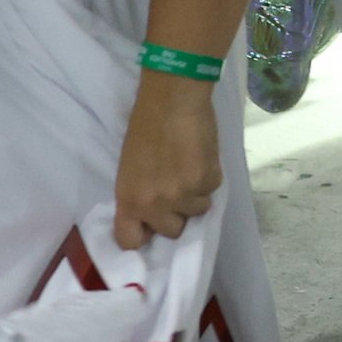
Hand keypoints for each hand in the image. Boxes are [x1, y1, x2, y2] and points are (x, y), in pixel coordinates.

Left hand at [114, 73, 223, 248]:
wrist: (173, 99)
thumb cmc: (145, 128)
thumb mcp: (130, 168)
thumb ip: (138, 196)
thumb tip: (152, 215)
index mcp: (129, 199)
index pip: (130, 241)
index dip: (142, 236)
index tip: (149, 227)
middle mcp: (155, 204)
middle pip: (172, 231)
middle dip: (176, 214)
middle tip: (176, 191)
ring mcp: (183, 194)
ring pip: (198, 210)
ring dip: (196, 194)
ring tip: (190, 167)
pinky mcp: (208, 180)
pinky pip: (212, 189)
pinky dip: (209, 176)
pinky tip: (200, 155)